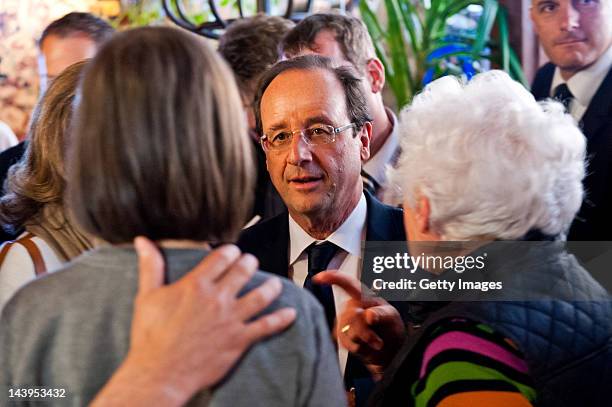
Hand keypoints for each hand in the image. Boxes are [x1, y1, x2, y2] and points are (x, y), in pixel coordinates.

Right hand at [91, 237, 295, 405]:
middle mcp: (217, 299)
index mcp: (196, 285)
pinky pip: (266, 326)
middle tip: (251, 262)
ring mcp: (231, 319)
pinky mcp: (239, 340)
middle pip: (243, 271)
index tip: (233, 251)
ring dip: (271, 286)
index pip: (222, 257)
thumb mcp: (147, 297)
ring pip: (260, 295)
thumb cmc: (150, 336)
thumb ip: (150, 266)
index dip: (230, 251)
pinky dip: (281, 319)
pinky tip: (290, 313)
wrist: (159, 374)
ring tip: (275, 283)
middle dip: (250, 263)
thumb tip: (142, 241)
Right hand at [313, 271, 404, 375]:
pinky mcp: (339, 336)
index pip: (347, 284)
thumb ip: (382, 314)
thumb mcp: (392, 317)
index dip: (332, 278)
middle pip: (351, 316)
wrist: (387, 348)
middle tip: (378, 336)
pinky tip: (365, 345)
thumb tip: (369, 315)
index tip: (319, 278)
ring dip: (364, 340)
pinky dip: (359, 348)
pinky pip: (346, 343)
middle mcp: (350, 307)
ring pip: (348, 331)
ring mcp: (343, 321)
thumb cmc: (390, 327)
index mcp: (363, 296)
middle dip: (366, 330)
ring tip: (374, 341)